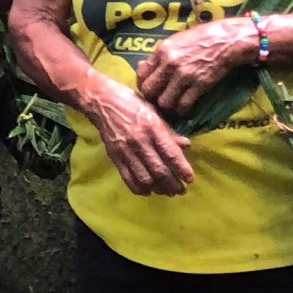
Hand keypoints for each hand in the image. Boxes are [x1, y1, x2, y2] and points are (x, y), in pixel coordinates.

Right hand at [86, 77, 195, 194]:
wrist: (102, 101)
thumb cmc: (132, 104)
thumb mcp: (154, 111)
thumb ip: (169, 131)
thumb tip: (187, 145)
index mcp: (152, 127)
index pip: (170, 153)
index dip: (182, 169)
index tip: (190, 179)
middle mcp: (139, 140)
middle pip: (159, 170)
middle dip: (173, 184)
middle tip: (182, 190)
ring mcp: (125, 150)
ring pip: (145, 178)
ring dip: (158, 189)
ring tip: (168, 192)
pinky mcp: (114, 156)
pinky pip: (128, 178)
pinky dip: (139, 189)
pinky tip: (148, 191)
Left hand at [135, 17, 260, 116]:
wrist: (226, 40)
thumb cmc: (201, 38)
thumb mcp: (175, 40)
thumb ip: (160, 55)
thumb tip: (143, 66)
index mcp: (161, 50)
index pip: (141, 75)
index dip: (143, 86)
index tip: (150, 90)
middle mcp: (169, 63)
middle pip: (149, 91)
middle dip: (152, 98)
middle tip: (159, 100)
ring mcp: (184, 75)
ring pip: (164, 102)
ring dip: (167, 107)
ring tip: (172, 106)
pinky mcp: (199, 84)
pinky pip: (184, 104)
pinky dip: (183, 110)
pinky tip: (185, 108)